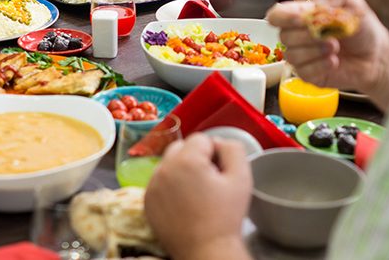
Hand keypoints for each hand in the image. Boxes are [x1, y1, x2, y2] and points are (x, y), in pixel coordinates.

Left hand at [146, 134, 250, 259]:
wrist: (206, 249)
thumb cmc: (224, 217)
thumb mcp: (241, 177)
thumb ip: (233, 149)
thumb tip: (218, 142)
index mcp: (186, 160)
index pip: (201, 138)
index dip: (215, 153)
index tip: (219, 173)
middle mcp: (164, 169)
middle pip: (181, 147)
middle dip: (195, 158)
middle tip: (208, 182)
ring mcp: (152, 185)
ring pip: (168, 164)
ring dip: (181, 171)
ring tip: (196, 194)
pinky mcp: (147, 200)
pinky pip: (159, 181)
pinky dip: (170, 186)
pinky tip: (184, 202)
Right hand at [266, 0, 388, 92]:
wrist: (376, 56)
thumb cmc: (362, 29)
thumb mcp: (354, 3)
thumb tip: (316, 6)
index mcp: (303, 16)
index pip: (276, 15)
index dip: (282, 17)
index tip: (301, 19)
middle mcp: (298, 36)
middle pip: (284, 36)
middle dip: (308, 36)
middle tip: (330, 35)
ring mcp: (302, 56)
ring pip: (292, 55)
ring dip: (316, 51)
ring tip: (335, 48)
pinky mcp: (308, 74)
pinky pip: (303, 71)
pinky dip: (321, 65)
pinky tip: (335, 61)